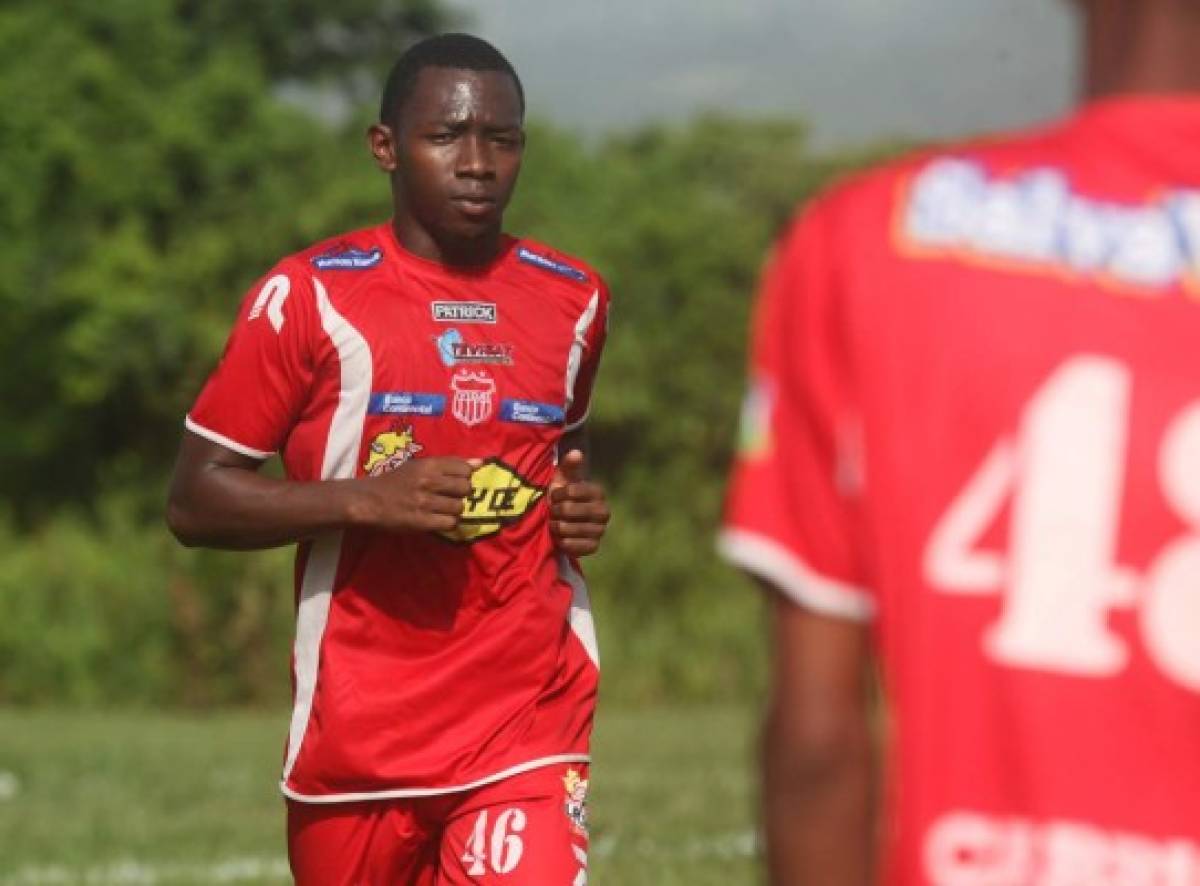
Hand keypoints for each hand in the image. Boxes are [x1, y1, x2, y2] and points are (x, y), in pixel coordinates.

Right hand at [353, 457, 476, 534]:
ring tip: (442, 509)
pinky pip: (449, 523)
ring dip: (454, 510)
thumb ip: (449, 464)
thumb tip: (480, 462)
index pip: (464, 468)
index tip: (455, 481)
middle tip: (449, 497)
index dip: (464, 476)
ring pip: (459, 507)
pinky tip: (437, 519)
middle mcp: (428, 481)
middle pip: (465, 488)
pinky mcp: (421, 521)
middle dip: (460, 494)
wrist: (368, 500)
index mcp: (428, 464)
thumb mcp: (419, 466)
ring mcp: (424, 502)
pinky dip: (447, 523)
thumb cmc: (395, 482)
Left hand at [549, 449, 609, 556]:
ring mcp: (600, 530)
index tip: (554, 495)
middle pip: (569, 510)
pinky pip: (578, 546)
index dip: (558, 493)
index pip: (573, 490)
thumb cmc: (561, 496)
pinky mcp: (594, 546)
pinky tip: (560, 538)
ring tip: (554, 523)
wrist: (561, 522)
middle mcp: (604, 511)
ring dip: (557, 527)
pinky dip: (565, 543)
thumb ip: (569, 466)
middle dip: (556, 511)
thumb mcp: (563, 479)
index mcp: (598, 492)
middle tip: (553, 511)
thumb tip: (577, 453)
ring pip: (571, 529)